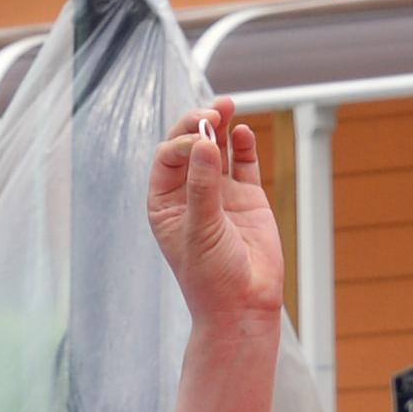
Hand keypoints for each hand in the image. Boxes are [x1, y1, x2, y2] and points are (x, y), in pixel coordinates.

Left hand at [147, 98, 283, 325]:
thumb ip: (203, 186)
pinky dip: (243, 146)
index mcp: (165, 202)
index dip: (182, 142)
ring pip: (217, 149)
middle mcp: (189, 193)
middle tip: (214, 110)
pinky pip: (244, 163)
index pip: (168, 157)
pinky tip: (244, 132)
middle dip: (199, 124)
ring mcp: (219, 193)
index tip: (200, 142)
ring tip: (228, 105)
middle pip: (189, 146)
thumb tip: (204, 143)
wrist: (244, 306)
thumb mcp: (200, 230)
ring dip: (221, 127)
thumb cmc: (210, 277)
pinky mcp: (247, 198)